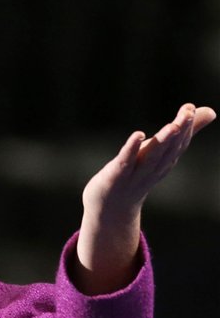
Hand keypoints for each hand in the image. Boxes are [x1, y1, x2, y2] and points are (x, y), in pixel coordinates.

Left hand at [74, 103, 215, 294]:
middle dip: (178, 133)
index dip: (187, 129)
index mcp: (159, 164)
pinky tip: (137, 137)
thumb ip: (180, 136)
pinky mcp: (113, 176)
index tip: (197, 109)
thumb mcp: (156, 155)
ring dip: (160, 141)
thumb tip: (208, 113)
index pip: (176, 146)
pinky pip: (125, 163)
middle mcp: (149, 170)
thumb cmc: (133, 179)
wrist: (109, 208)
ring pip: (149, 158)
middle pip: (167, 151)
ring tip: (171, 123)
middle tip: (190, 113)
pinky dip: (131, 151)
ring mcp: (131, 174)